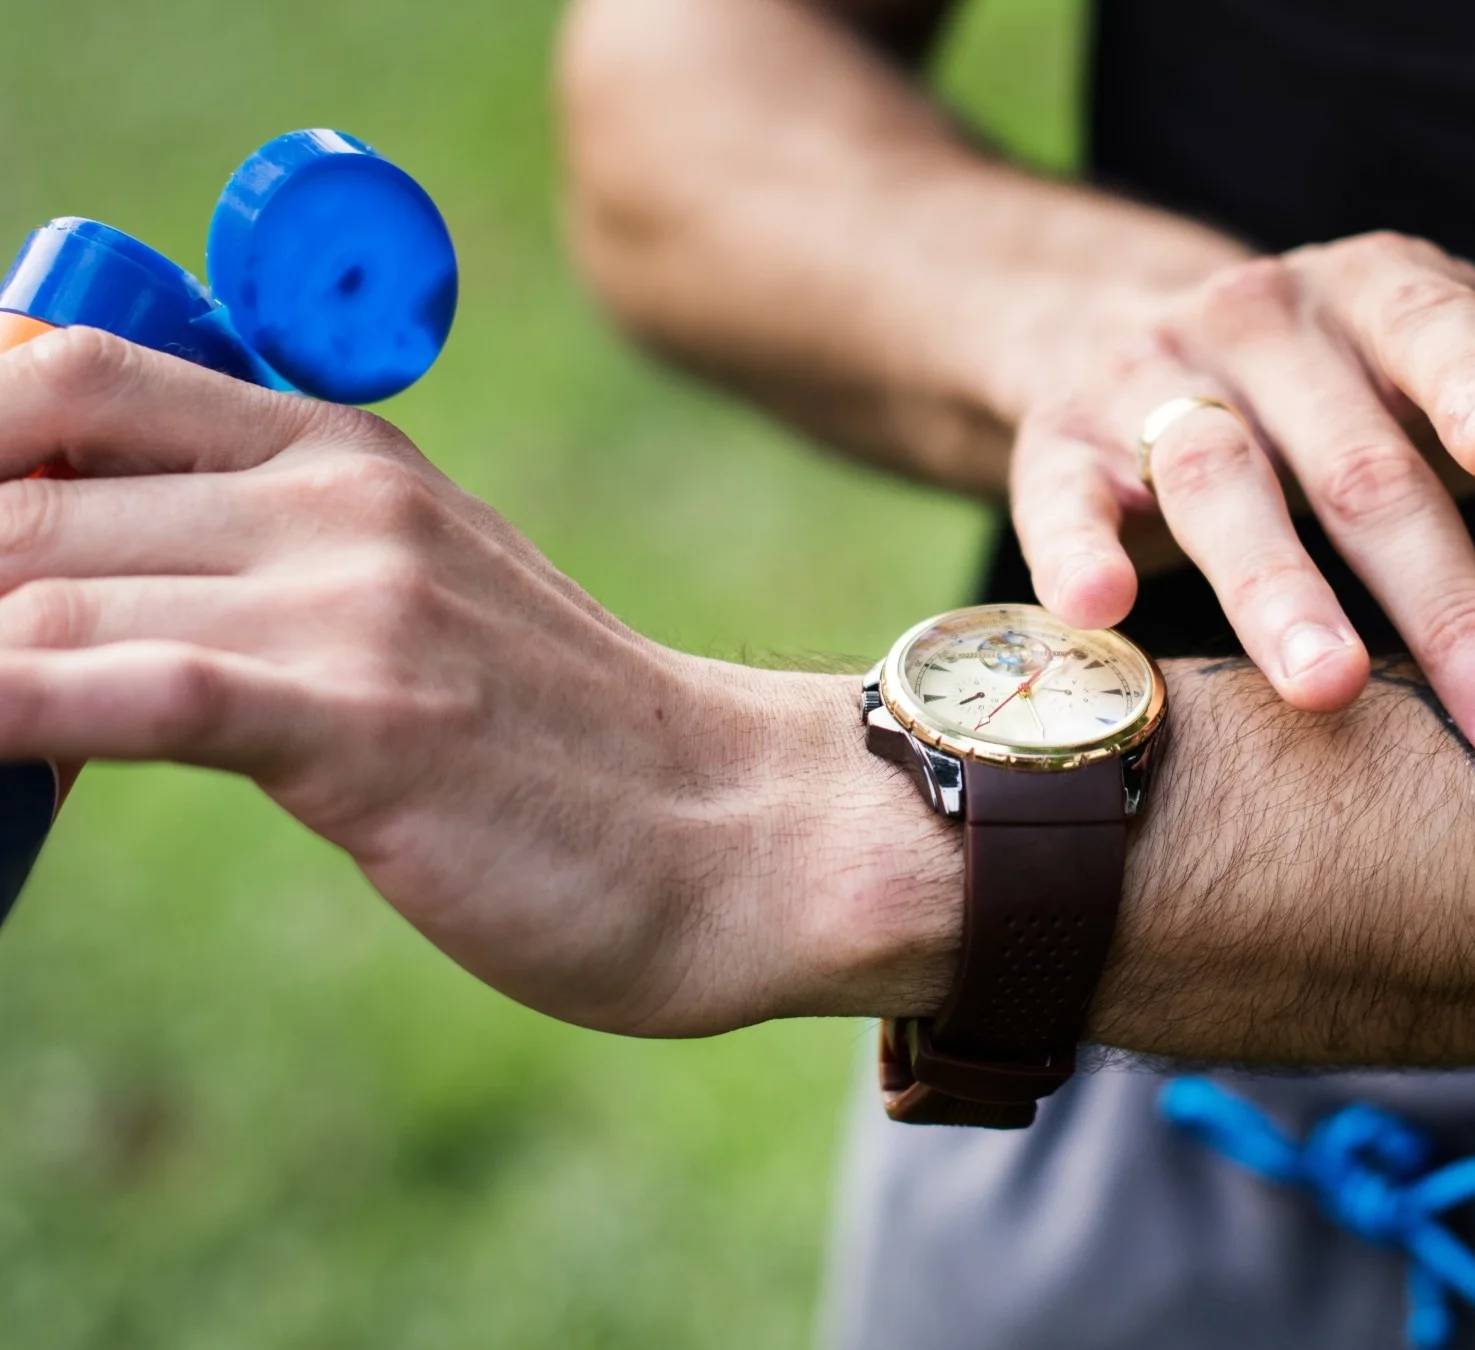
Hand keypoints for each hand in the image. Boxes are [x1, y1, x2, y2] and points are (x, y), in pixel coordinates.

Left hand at [0, 329, 941, 1035]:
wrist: (745, 834)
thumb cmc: (568, 749)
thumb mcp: (415, 606)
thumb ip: (262, 567)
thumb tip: (69, 595)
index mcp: (342, 453)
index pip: (70, 375)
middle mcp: (336, 500)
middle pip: (24, 486)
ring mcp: (349, 603)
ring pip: (42, 586)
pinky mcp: (359, 722)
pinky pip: (113, 690)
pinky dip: (3, 704)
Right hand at [1002, 231, 1474, 772]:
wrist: (1126, 329)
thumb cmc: (1363, 379)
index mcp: (1384, 291)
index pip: (1435, 325)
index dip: (1472, 381)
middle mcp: (1266, 325)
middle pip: (1354, 459)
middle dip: (1436, 593)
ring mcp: (1154, 381)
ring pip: (1212, 479)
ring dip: (1271, 588)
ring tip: (1327, 692)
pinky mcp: (1060, 444)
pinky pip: (1057, 495)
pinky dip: (1073, 549)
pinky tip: (1100, 615)